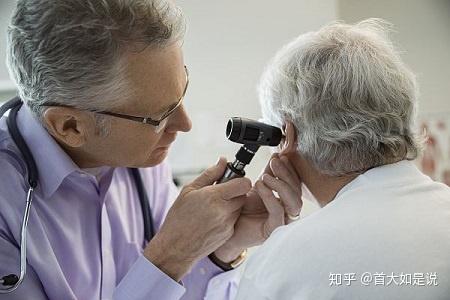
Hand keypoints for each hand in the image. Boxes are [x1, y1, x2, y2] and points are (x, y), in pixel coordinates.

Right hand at [144, 157, 250, 280]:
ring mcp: (228, 224)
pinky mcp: (229, 234)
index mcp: (214, 197)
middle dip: (235, 191)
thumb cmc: (178, 218)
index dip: (239, 179)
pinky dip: (227, 216)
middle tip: (219, 192)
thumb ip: (210, 174)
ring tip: (213, 206)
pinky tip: (212, 218)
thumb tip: (223, 161)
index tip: (231, 178)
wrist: (175, 248)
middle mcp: (225, 211)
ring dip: (231, 204)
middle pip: (243, 194)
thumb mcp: (189, 190)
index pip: (244, 183)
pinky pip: (234, 219)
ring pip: (239, 207)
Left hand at [213, 154, 302, 261]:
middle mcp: (286, 210)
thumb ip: (267, 174)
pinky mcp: (274, 229)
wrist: (226, 228)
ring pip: (294, 201)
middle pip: (297, 190)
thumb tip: (276, 157)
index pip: (295, 182)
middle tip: (274, 162)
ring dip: (281, 184)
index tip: (279, 156)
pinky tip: (260, 186)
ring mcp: (283, 220)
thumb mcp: (255, 187)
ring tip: (265, 176)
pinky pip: (278, 211)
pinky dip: (270, 196)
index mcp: (284, 199)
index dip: (289, 168)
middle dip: (286, 173)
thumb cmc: (240, 210)